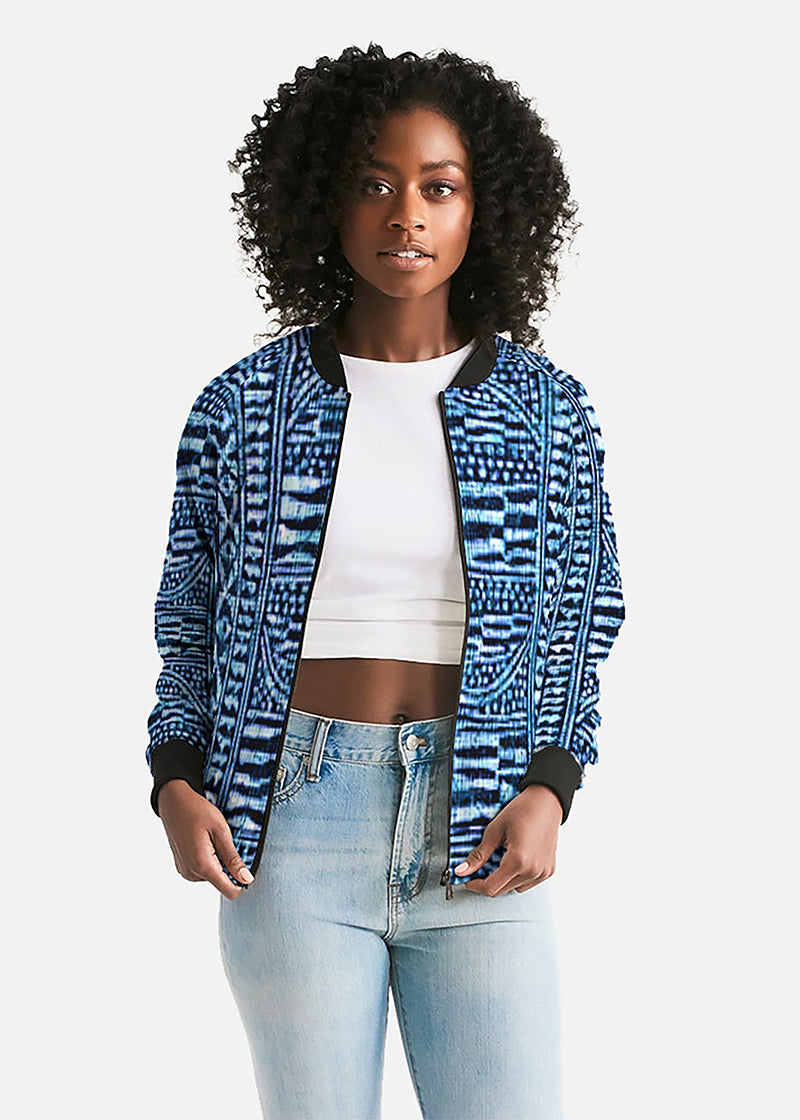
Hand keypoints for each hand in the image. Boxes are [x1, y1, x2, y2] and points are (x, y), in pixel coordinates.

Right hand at [157, 780, 253, 899]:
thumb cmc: (197, 811)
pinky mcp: (183, 866)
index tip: (243, 862)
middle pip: (222, 882)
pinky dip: (209, 859)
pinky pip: (202, 870)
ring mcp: (185, 870)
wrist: (173, 802)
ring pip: (213, 876)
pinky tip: (204, 842)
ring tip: (211, 839)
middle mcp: (191, 873)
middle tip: (223, 841)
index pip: (229, 890)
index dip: (241, 880)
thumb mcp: (221, 831)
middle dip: (228, 865)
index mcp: (202, 866)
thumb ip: (233, 858)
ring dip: (218, 861)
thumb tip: (247, 879)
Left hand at [454, 784, 561, 895]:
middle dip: (487, 881)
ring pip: (514, 888)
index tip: (467, 878)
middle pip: (501, 890)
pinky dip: (517, 877)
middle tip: (480, 867)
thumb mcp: (494, 830)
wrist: (546, 801)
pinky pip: (527, 883)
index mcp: (518, 861)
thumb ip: (478, 854)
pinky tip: (514, 860)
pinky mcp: (548, 871)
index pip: (491, 888)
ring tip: (500, 858)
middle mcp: (533, 871)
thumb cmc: (522, 809)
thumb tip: (462, 870)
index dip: (475, 885)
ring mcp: (542, 872)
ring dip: (503, 880)